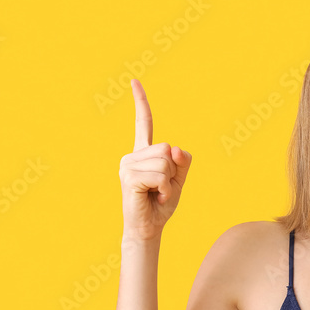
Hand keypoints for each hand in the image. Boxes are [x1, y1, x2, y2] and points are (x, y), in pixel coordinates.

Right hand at [117, 79, 192, 240]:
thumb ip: (182, 161)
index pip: (143, 123)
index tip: (134, 81)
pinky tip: (154, 198)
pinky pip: (160, 176)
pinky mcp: (129, 177)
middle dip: (173, 170)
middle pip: (166, 147)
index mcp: (143, 153)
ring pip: (165, 161)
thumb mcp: (179, 180)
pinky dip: (165, 189)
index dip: (141, 102)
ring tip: (157, 194)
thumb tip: (174, 148)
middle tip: (162, 188)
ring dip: (169, 182)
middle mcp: (131, 155)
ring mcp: (127, 166)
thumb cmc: (161, 205)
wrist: (148, 228)